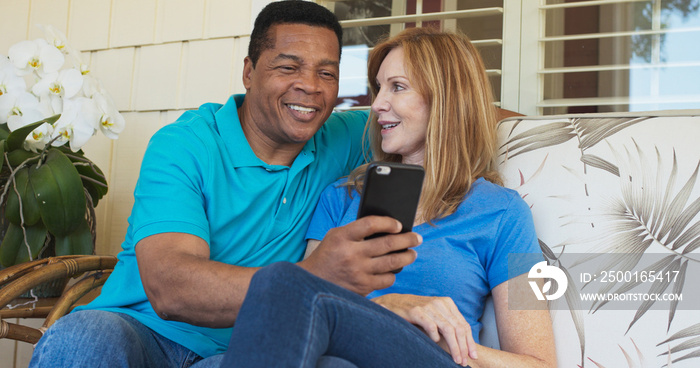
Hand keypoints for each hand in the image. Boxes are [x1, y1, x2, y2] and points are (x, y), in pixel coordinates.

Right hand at [299, 216, 419, 294]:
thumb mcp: (336, 236)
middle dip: (407, 240)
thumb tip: (388, 229)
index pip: (371, 224)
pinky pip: (387, 279)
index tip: (399, 225)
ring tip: (412, 253)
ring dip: (407, 257)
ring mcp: (358, 272)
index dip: (388, 223)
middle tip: (417, 238)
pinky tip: (394, 270)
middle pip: (388, 243)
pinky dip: (393, 274)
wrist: (312, 282)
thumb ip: (357, 231)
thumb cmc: (328, 255)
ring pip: (392, 262)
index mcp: (342, 237)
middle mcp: (351, 254)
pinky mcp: (362, 287)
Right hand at [372, 293, 476, 365]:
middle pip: (458, 328)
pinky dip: (435, 337)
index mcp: (447, 303)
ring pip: (448, 329)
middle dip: (463, 347)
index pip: (464, 324)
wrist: (393, 303)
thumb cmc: (416, 313)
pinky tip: (436, 344)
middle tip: (464, 361)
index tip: (473, 356)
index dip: (470, 342)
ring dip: (454, 347)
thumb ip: (448, 323)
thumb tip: (464, 343)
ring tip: (456, 359)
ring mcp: (428, 306)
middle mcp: (440, 303)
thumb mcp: (435, 315)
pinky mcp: (416, 311)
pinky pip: (431, 326)